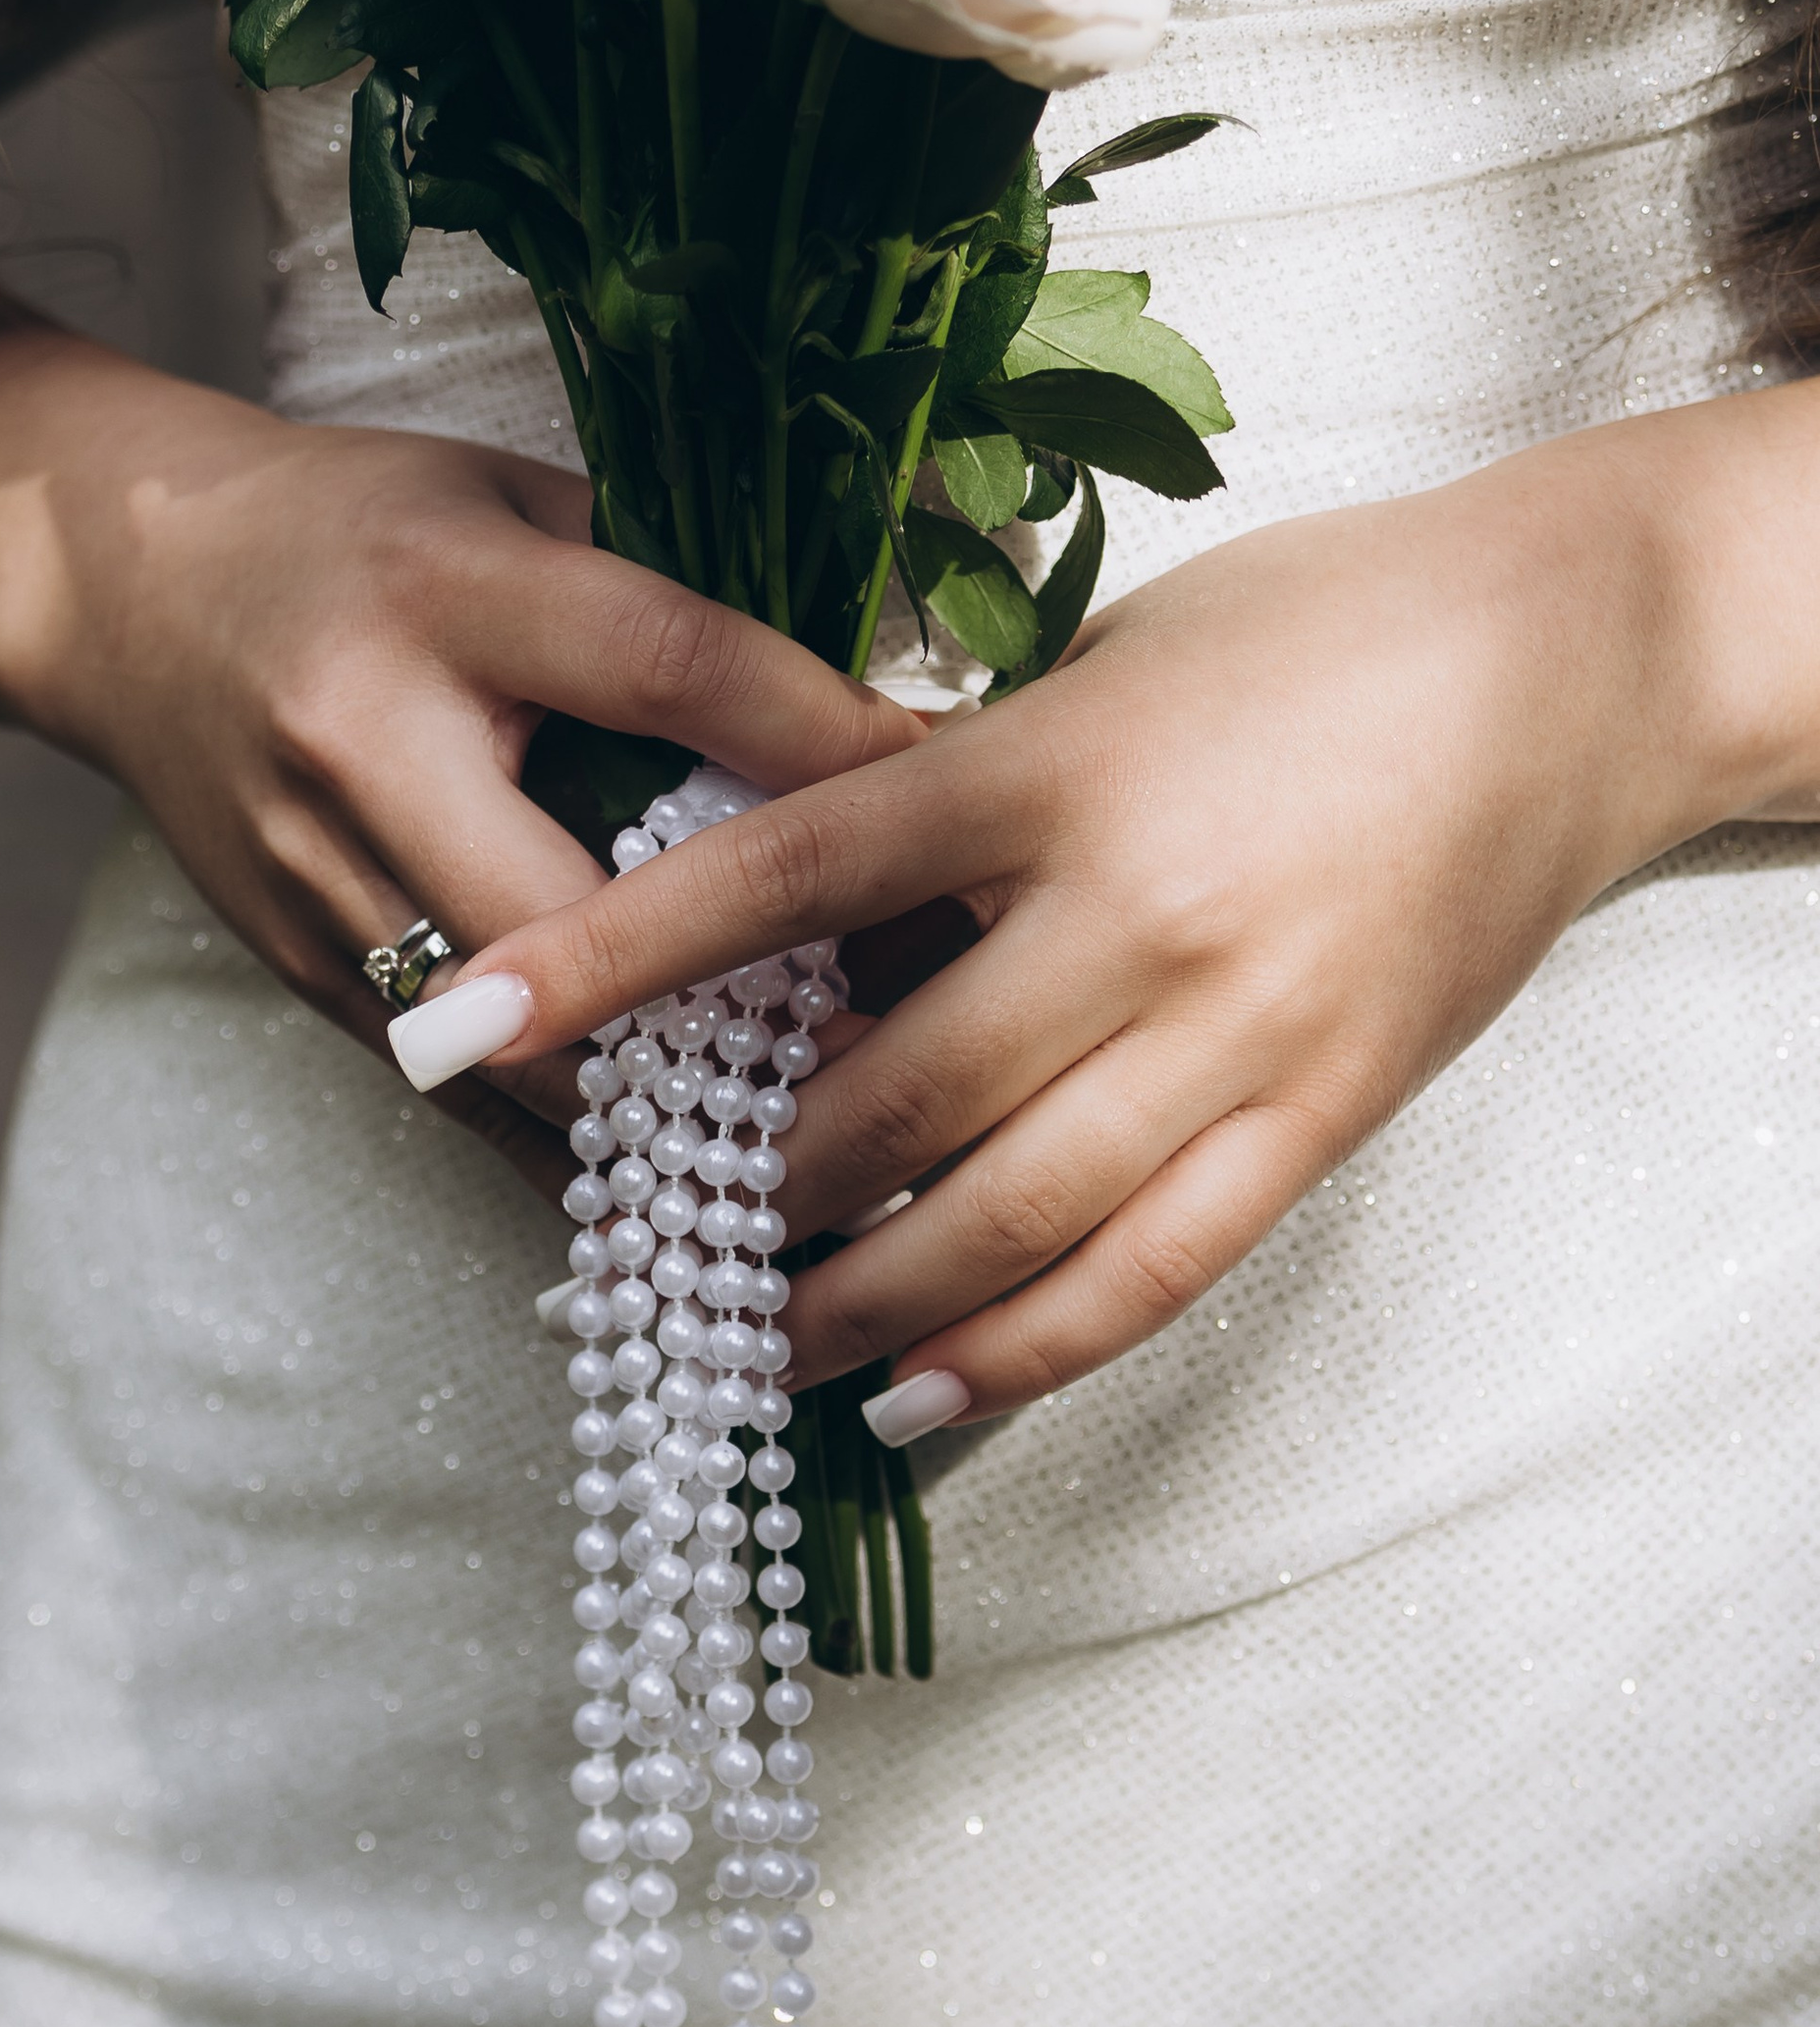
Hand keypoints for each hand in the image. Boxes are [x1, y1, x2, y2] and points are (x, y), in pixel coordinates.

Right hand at [18, 390, 912, 1189]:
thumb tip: (862, 704)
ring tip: (827, 1132)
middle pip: (584, 912)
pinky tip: (698, 1175)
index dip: (820, 739)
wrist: (120, 592)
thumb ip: (662, 591)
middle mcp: (367, 746)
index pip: (664, 669)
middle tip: (906, 1032)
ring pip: (523, 1048)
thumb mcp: (508, 500)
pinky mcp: (299, 975)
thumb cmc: (357, 528)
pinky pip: (467, 1097)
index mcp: (443, 592)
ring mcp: (320, 880)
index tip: (950, 793)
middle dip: (747, 990)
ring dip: (677, 1105)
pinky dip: (589, 1141)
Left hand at [433, 423, 1744, 1399]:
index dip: (611, 959)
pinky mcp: (1326, 1113)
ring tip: (754, 1341)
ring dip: (857, 1301)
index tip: (464, 1020)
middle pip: (885, 1094)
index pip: (782, 877)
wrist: (1563, 662)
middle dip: (742, 1180)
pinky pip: (1154, 1269)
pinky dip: (1025, 1351)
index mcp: (1048, 766)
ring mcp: (1241, 1030)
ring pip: (1006, 1216)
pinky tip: (922, 1399)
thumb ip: (950, 780)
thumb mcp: (1097, 663)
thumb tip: (790, 894)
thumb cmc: (1306, 627)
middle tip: (633, 1226)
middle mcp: (1133, 913)